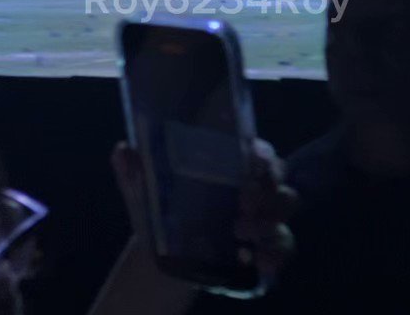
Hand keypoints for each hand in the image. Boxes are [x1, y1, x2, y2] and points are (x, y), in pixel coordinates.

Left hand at [112, 139, 297, 284]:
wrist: (161, 256)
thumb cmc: (158, 209)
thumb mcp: (142, 189)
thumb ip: (132, 169)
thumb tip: (123, 150)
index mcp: (229, 163)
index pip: (258, 149)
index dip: (262, 154)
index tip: (251, 163)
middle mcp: (251, 186)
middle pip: (279, 176)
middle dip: (268, 188)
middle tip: (243, 202)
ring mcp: (262, 217)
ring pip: (286, 207)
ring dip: (271, 219)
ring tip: (241, 232)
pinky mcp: (265, 247)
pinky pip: (284, 246)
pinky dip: (277, 253)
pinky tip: (260, 261)